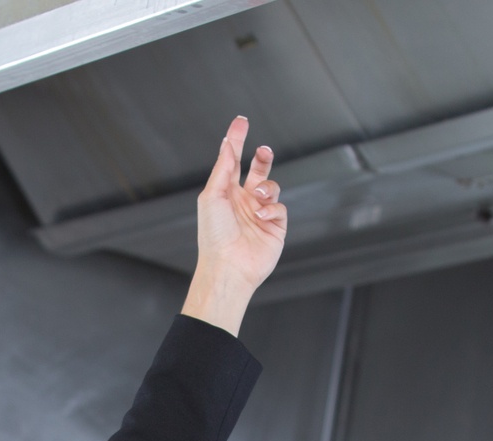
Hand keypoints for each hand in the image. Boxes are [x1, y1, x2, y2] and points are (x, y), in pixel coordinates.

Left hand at [181, 115, 287, 335]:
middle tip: (263, 151)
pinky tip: (261, 217)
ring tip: (258, 196)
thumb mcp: (212, 196)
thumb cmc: (213, 235)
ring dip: (267, 186)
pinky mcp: (275, 227)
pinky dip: (272, 208)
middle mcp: (243, 201)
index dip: (237, 140)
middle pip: (257, 170)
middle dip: (263, 158)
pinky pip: (279, 208)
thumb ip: (223, 169)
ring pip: (271, 187)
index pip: (233, 160)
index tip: (242, 121)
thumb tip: (228, 144)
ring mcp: (260, 213)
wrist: (228, 266)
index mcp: (225, 192)